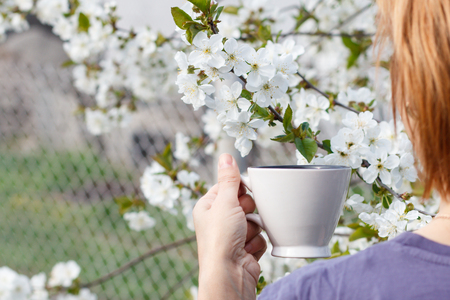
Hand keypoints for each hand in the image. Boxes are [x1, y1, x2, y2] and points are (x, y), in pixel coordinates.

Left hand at [193, 153, 266, 299]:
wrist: (229, 275)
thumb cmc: (221, 239)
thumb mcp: (225, 202)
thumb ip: (229, 178)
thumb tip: (225, 155)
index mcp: (208, 207)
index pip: (228, 186)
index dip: (238, 189)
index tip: (242, 193)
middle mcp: (219, 220)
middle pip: (245, 202)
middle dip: (248, 210)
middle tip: (241, 217)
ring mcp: (232, 235)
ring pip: (255, 219)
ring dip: (253, 228)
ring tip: (243, 237)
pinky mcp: (245, 248)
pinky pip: (260, 236)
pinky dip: (257, 243)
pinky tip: (247, 250)